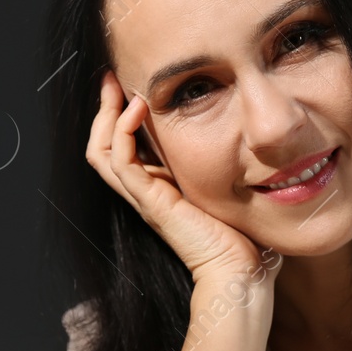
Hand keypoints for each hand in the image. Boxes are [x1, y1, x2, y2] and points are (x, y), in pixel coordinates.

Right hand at [87, 69, 282, 286]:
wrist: (240, 271)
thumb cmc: (242, 237)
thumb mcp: (229, 187)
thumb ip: (227, 164)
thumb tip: (249, 135)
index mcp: (160, 188)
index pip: (122, 147)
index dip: (120, 116)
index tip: (132, 85)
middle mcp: (145, 191)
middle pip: (102, 146)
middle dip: (104, 109)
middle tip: (113, 78)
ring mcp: (144, 197)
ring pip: (102, 151)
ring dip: (106, 115)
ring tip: (118, 88)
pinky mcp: (150, 202)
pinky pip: (121, 162)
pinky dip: (123, 131)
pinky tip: (138, 109)